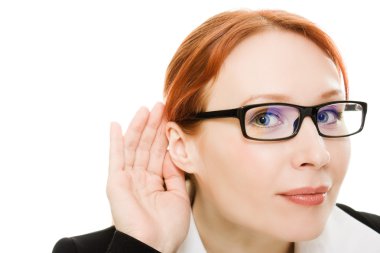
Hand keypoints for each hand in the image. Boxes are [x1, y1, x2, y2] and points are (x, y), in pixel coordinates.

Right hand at [106, 102, 190, 252]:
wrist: (154, 244)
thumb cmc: (166, 228)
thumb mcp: (178, 196)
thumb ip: (174, 174)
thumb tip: (173, 154)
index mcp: (153, 183)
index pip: (157, 153)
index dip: (163, 135)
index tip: (170, 118)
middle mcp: (139, 178)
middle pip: (146, 146)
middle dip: (154, 126)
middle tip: (161, 106)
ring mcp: (127, 179)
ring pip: (133, 147)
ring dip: (139, 127)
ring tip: (146, 109)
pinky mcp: (116, 181)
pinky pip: (116, 157)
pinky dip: (114, 141)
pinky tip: (116, 125)